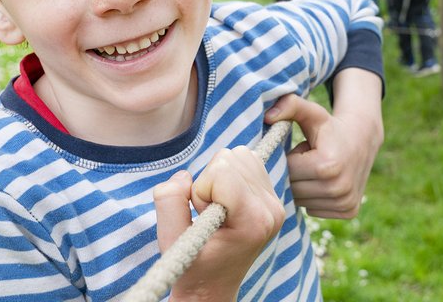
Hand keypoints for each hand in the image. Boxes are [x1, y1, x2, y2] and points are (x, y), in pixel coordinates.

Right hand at [153, 150, 284, 300]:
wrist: (212, 287)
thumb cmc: (191, 266)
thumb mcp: (170, 238)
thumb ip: (168, 200)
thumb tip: (184, 175)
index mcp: (253, 221)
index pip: (221, 170)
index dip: (200, 190)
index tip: (202, 217)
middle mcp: (270, 210)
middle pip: (230, 158)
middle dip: (209, 181)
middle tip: (208, 214)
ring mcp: (274, 203)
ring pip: (239, 154)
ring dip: (218, 176)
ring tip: (216, 208)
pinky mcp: (271, 197)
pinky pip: (246, 161)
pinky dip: (229, 174)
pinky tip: (226, 201)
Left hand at [264, 91, 381, 218]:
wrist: (362, 140)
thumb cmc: (330, 127)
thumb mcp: (311, 112)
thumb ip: (289, 106)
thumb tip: (267, 117)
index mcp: (326, 166)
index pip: (287, 170)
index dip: (287, 159)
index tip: (296, 151)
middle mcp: (338, 188)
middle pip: (292, 188)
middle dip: (292, 174)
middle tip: (303, 161)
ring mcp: (345, 202)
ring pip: (301, 201)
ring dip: (301, 186)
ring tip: (313, 170)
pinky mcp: (349, 212)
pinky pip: (312, 209)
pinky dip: (312, 197)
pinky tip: (321, 182)